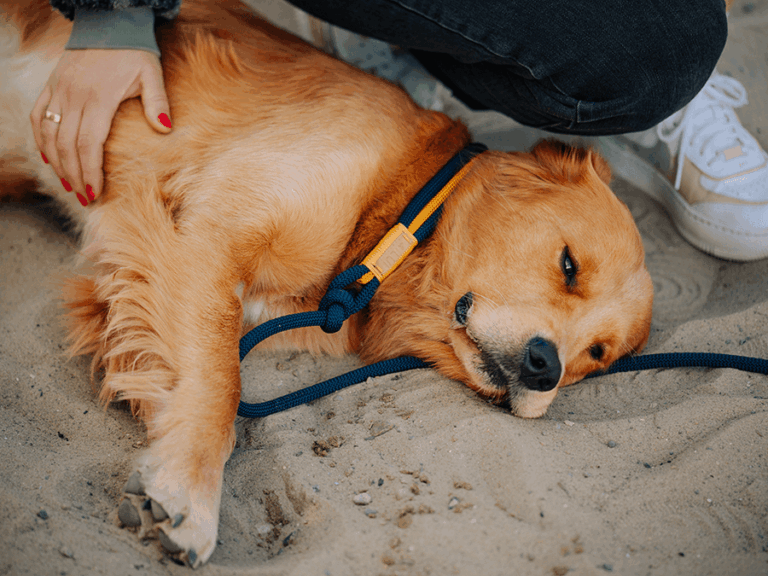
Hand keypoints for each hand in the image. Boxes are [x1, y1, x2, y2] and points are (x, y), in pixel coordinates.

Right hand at [30, 48, 171, 205]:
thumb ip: (157, 101)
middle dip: (75, 175)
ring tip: (69, 185)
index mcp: (99, 98)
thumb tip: (165, 128)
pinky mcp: (52, 85)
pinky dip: (40, 138)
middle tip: (84, 198)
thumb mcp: (151, 73)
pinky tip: (48, 158)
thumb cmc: (135, 52)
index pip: (89, 144)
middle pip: (68, 145)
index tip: (96, 193)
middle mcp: (74, 96)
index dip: (90, 171)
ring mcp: (60, 91)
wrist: (109, 23)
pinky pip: (38, 116)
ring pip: (49, 134)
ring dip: (57, 163)